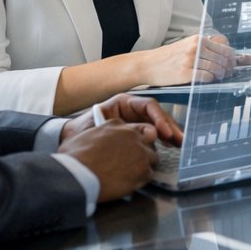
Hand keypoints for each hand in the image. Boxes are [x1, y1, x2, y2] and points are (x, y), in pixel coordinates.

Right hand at [57, 121, 160, 201]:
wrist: (77, 175)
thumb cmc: (74, 158)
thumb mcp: (81, 136)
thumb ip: (95, 133)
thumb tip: (92, 139)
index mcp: (116, 125)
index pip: (134, 128)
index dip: (133, 138)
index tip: (128, 146)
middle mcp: (132, 135)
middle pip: (148, 140)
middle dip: (142, 149)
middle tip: (132, 161)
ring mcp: (140, 152)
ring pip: (152, 157)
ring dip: (144, 164)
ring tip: (130, 174)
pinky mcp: (143, 170)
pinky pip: (150, 173)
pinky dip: (142, 178)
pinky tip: (130, 183)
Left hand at [63, 93, 184, 146]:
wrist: (69, 140)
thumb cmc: (82, 130)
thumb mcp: (99, 126)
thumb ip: (122, 129)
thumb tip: (147, 134)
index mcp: (124, 103)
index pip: (148, 106)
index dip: (159, 118)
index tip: (164, 132)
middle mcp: (133, 110)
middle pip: (157, 115)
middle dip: (170, 127)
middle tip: (180, 140)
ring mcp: (136, 120)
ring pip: (158, 124)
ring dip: (170, 133)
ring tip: (180, 144)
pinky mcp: (137, 132)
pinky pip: (154, 134)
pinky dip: (163, 139)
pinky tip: (171, 146)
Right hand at [133, 33, 240, 87]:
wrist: (147, 64)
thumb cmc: (167, 57)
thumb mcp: (186, 45)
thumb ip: (202, 48)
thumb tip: (223, 55)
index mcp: (197, 40)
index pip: (223, 48)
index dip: (231, 58)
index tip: (233, 64)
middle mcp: (195, 48)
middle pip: (222, 59)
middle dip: (228, 67)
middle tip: (228, 73)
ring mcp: (190, 60)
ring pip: (216, 68)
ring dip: (221, 74)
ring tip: (220, 77)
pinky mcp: (185, 73)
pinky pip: (206, 77)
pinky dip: (211, 79)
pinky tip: (209, 79)